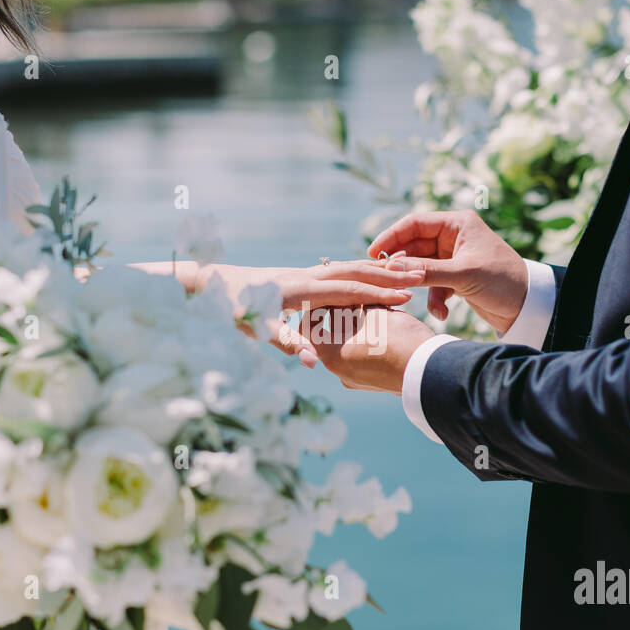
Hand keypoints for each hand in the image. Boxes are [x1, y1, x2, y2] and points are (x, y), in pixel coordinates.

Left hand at [201, 260, 423, 365]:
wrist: (209, 283)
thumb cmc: (232, 308)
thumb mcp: (257, 328)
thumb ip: (288, 343)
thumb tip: (313, 361)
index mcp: (301, 289)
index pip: (349, 289)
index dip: (379, 293)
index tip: (407, 297)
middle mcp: (306, 276)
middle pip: (356, 271)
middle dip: (388, 276)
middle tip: (420, 277)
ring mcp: (304, 274)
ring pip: (349, 267)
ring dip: (377, 271)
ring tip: (407, 274)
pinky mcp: (300, 276)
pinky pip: (337, 271)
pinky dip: (359, 271)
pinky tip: (372, 277)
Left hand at [309, 306, 434, 393]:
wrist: (431, 372)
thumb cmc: (400, 340)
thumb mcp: (374, 313)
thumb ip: (355, 304)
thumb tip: (347, 297)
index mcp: (330, 353)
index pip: (310, 323)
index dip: (320, 303)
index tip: (333, 291)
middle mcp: (338, 371)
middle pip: (329, 335)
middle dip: (341, 314)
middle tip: (353, 297)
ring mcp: (355, 379)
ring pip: (347, 345)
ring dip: (355, 327)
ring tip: (371, 309)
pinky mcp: (372, 382)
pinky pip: (361, 357)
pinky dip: (366, 340)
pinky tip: (381, 327)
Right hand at [369, 210, 527, 332]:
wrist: (528, 307)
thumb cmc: (502, 281)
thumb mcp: (463, 275)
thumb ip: (427, 270)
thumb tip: (393, 267)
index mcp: (457, 224)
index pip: (415, 223)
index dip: (392, 236)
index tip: (373, 253)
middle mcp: (454, 237)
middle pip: (414, 245)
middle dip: (402, 265)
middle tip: (385, 279)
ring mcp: (454, 257)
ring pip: (422, 267)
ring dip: (419, 285)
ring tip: (413, 297)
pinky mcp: (457, 277)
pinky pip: (434, 283)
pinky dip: (435, 298)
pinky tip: (443, 313)